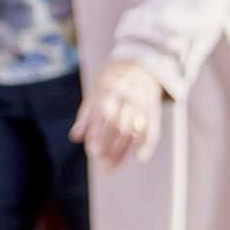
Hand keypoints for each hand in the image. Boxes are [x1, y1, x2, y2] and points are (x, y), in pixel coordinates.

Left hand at [72, 57, 164, 172]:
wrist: (141, 61)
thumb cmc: (112, 81)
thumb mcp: (96, 92)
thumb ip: (86, 115)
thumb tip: (75, 137)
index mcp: (107, 89)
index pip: (101, 114)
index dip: (98, 133)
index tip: (93, 152)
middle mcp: (125, 94)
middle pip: (117, 125)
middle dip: (110, 147)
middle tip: (102, 167)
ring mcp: (141, 100)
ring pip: (133, 129)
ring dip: (122, 150)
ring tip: (111, 168)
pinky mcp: (154, 106)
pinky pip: (153, 126)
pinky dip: (148, 143)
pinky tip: (140, 157)